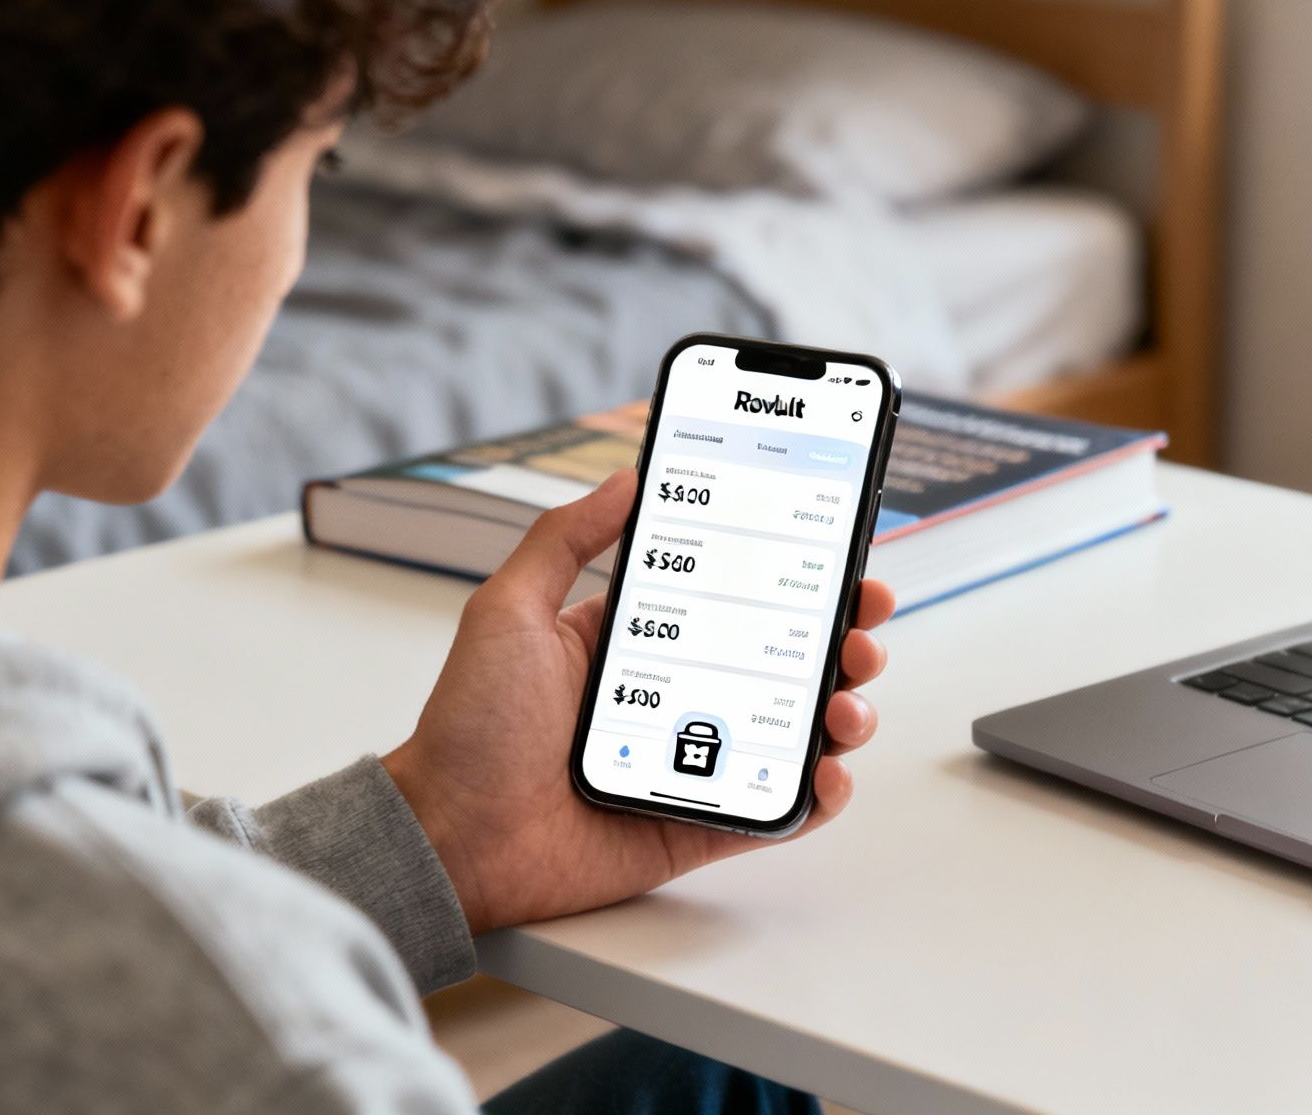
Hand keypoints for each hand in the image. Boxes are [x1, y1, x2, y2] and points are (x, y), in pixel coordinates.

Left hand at [382, 469, 893, 934]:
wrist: (452, 835)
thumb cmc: (469, 728)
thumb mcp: (508, 609)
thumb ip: (565, 538)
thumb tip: (626, 476)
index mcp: (639, 643)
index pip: (735, 598)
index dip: (794, 578)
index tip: (837, 554)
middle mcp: (676, 698)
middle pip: (784, 660)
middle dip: (840, 638)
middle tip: (860, 625)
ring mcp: (694, 763)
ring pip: (795, 732)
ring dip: (841, 711)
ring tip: (844, 702)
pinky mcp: (699, 825)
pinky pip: (775, 811)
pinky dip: (817, 796)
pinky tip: (828, 774)